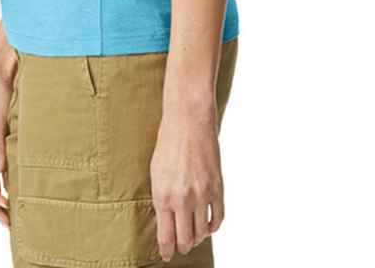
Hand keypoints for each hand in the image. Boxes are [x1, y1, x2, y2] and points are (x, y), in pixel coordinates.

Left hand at [150, 105, 223, 260]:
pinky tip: (208, 225)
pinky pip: (218, 217)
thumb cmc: (169, 142)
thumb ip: (161, 198)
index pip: (166, 236)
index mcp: (163, 196)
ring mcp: (202, 194)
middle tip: (181, 246)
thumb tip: (165, 220)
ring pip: (201, 232)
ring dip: (197, 238)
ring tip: (193, 236)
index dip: (167, 251)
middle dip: (182, 246)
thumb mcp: (156, 172)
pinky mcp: (217, 187)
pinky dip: (213, 226)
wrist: (189, 120)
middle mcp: (182, 199)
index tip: (167, 256)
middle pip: (185, 239)